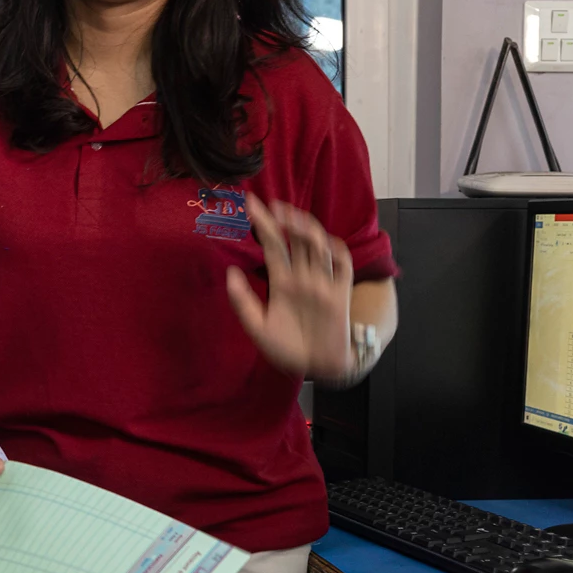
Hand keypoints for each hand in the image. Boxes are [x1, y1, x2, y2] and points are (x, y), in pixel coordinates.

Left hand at [226, 193, 354, 380]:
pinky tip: (323, 242)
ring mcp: (322, 283)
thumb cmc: (287, 348)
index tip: (250, 204)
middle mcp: (302, 277)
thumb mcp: (258, 328)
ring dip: (306, 229)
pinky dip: (337, 250)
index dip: (263, 224)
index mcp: (282, 281)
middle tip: (269, 204)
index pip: (272, 245)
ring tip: (289, 218)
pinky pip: (343, 265)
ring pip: (317, 246)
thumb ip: (243, 302)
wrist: (317, 368)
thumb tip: (230, 272)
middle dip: (284, 219)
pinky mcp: (340, 294)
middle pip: (294, 239)